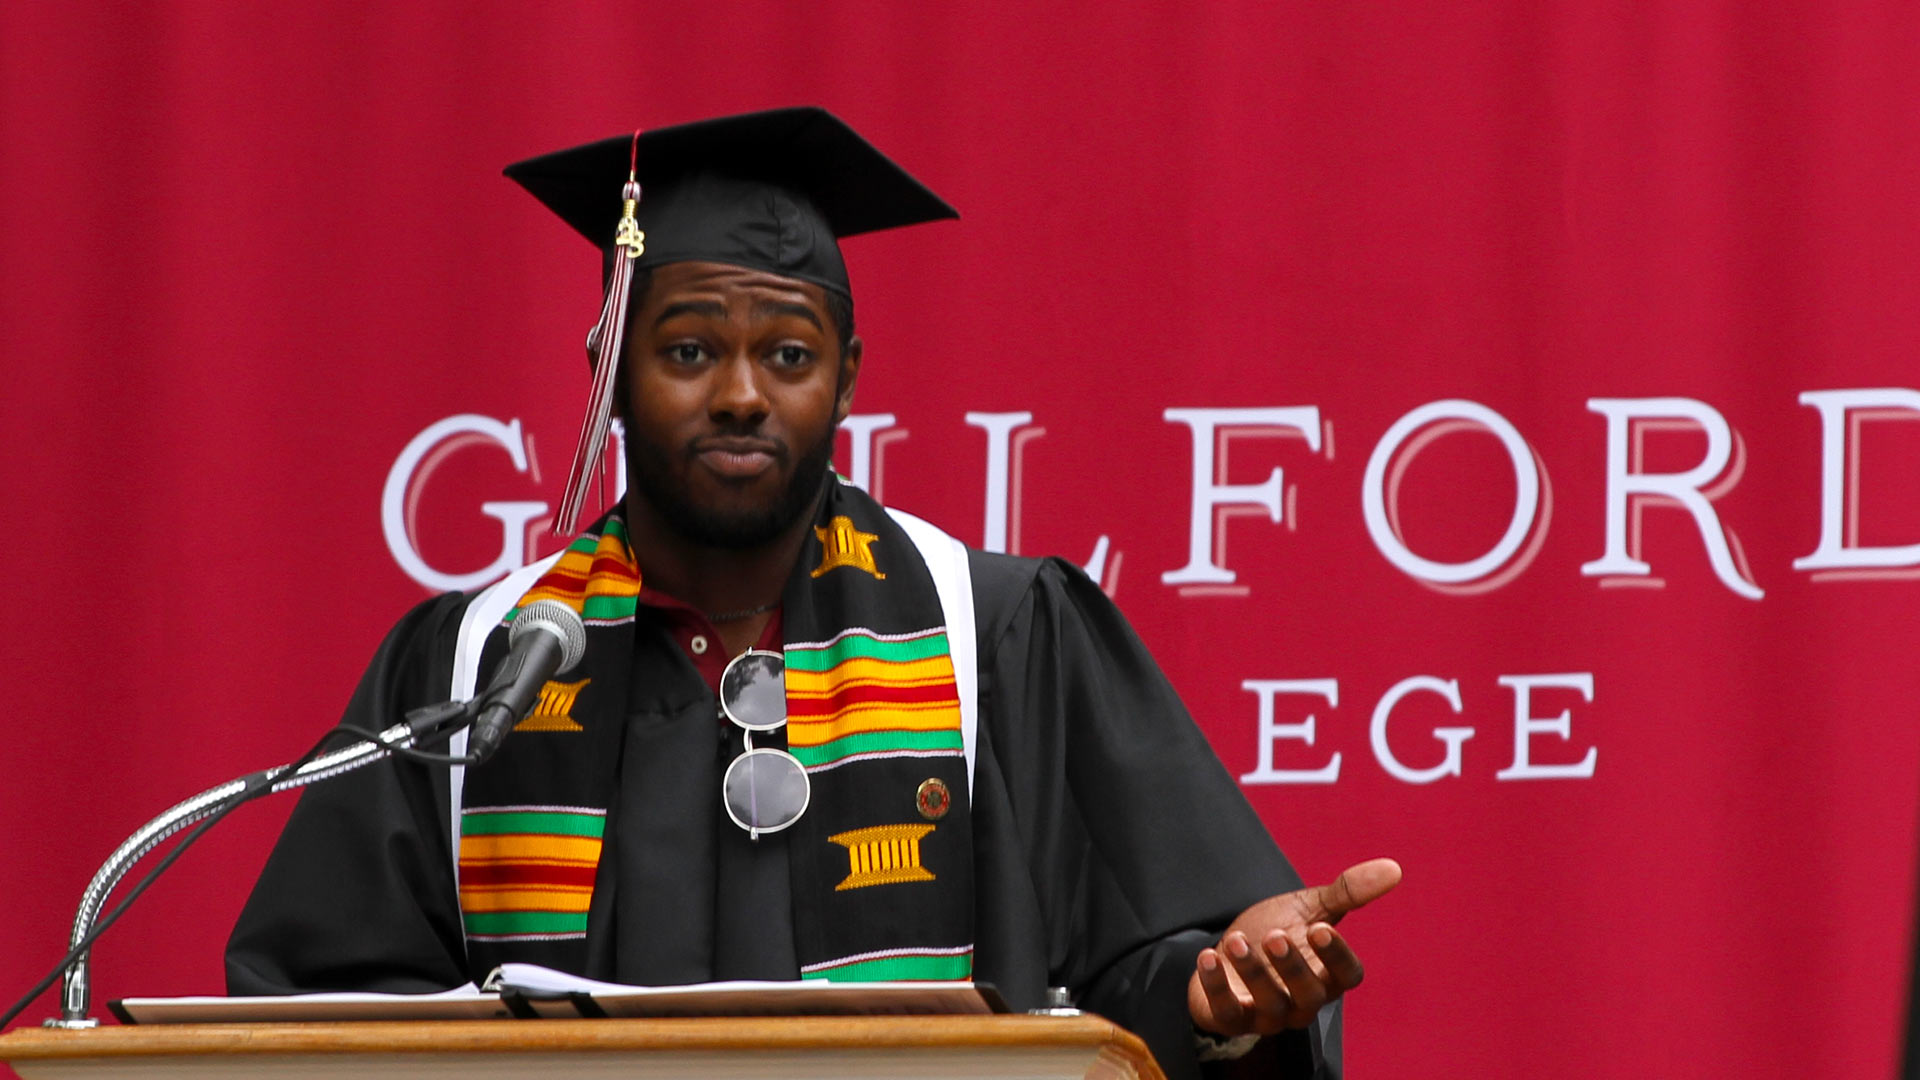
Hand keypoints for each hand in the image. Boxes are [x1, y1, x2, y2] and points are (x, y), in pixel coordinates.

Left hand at [1187, 857, 1400, 1036]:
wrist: (1230, 950)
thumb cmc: (1277, 930)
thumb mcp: (1310, 908)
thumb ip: (1347, 893)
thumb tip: (1394, 868)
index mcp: (1328, 975)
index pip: (1347, 976)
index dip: (1337, 956)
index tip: (1321, 928)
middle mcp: (1303, 1002)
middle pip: (1309, 995)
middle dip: (1292, 967)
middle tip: (1275, 935)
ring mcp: (1268, 1015)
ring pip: (1270, 1005)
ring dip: (1254, 973)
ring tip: (1238, 941)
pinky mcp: (1231, 1018)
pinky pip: (1227, 1012)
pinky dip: (1217, 986)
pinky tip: (1209, 956)